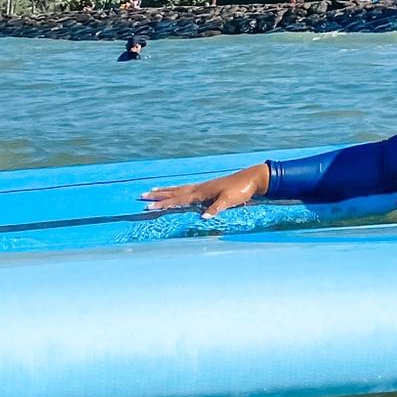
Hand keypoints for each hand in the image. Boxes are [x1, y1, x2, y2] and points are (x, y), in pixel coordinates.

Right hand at [142, 162, 269, 217]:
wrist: (253, 179)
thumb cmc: (241, 190)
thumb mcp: (229, 200)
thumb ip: (216, 208)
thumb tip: (202, 217)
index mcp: (202, 192)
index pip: (179, 198)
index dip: (164, 203)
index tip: (148, 206)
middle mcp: (200, 188)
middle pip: (175, 192)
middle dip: (159, 195)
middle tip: (143, 195)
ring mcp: (204, 187)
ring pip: (180, 189)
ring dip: (166, 191)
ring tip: (154, 190)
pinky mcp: (209, 188)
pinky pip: (188, 189)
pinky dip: (179, 190)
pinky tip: (178, 191)